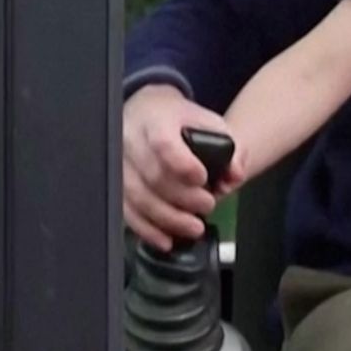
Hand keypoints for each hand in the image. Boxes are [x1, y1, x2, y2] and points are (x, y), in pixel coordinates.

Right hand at [122, 84, 242, 250]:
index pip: (163, 143)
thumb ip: (229, 146)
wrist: (148, 111)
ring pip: (138, 198)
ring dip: (168, 219)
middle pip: (153, 176)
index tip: (202, 178)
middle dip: (184, 198)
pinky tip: (166, 239)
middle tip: (208, 205)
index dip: (183, 164)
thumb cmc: (180, 119)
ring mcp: (118, 164)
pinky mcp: (114, 185)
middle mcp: (130, 141)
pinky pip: (126, 211)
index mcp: (155, 119)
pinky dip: (147, 230)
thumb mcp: (209, 122)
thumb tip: (235, 175)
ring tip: (194, 227)